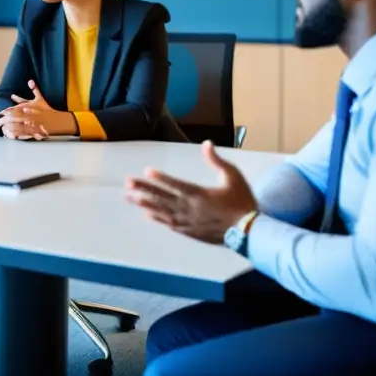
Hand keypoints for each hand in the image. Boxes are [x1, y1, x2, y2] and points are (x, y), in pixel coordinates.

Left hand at [0, 80, 76, 138]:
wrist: (57, 120)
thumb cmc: (47, 110)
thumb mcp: (40, 99)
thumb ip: (35, 89)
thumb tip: (30, 80)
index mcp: (27, 107)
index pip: (12, 110)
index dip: (4, 113)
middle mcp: (27, 115)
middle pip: (11, 119)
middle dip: (2, 122)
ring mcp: (29, 124)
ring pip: (15, 127)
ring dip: (8, 129)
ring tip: (1, 131)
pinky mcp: (32, 132)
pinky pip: (21, 134)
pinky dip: (15, 134)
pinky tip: (9, 136)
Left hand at [124, 141, 258, 244]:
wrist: (248, 231)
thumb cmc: (242, 202)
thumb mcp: (233, 176)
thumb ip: (217, 161)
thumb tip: (207, 143)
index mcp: (199, 194)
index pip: (175, 184)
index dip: (159, 177)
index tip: (146, 171)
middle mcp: (189, 208)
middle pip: (162, 197)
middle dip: (143, 189)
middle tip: (127, 184)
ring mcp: (187, 221)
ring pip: (161, 211)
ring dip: (144, 203)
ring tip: (129, 198)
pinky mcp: (189, 231)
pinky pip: (169, 223)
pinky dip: (157, 218)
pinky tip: (147, 214)